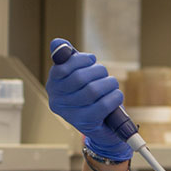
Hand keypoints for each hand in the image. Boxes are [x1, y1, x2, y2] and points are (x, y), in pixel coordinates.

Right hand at [46, 38, 132, 160]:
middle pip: (80, 78)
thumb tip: (58, 42)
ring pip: (93, 90)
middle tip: (105, 74)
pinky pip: (104, 104)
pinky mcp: (87, 124)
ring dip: (109, 83)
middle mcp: (58, 101)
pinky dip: (114, 97)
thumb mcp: (79, 76)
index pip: (61, 67)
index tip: (92, 60)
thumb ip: (69, 59)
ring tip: (112, 85)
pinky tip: (116, 96)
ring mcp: (71, 115)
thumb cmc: (92, 97)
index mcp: (53, 86)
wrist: (104, 128)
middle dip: (98, 71)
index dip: (80, 59)